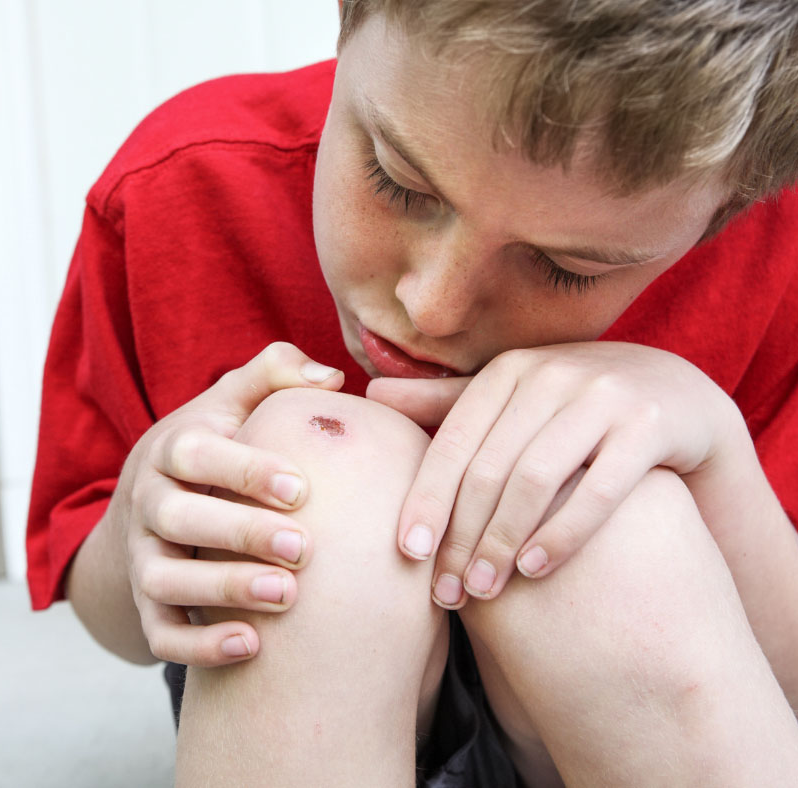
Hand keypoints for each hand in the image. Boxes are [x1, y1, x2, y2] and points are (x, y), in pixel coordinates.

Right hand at [108, 342, 342, 664]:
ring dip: (222, 591)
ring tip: (286, 597)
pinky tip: (252, 647)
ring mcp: (145, 557)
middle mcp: (150, 503)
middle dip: (240, 534)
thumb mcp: (233, 401)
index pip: (195, 454)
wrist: (150, 499)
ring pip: (164, 581)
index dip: (244, 470)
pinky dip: (198, 648)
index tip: (301, 487)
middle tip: (305, 549)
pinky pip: (161, 635)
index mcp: (172, 449)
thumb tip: (329, 378)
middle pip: (179, 519)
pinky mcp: (149, 604)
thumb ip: (275, 373)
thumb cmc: (215, 445)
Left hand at [366, 342, 741, 606]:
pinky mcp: (649, 425)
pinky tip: (534, 570)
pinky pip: (600, 489)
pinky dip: (562, 532)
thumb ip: (445, 402)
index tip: (406, 555)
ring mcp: (603, 396)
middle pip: (489, 467)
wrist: (674, 395)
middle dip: (462, 536)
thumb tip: (370, 394)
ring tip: (484, 589)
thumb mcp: (512, 399)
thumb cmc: (571, 407)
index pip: (453, 443)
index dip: (425, 499)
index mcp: (507, 371)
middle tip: (446, 590)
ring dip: (503, 542)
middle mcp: (551, 374)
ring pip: (536, 479)